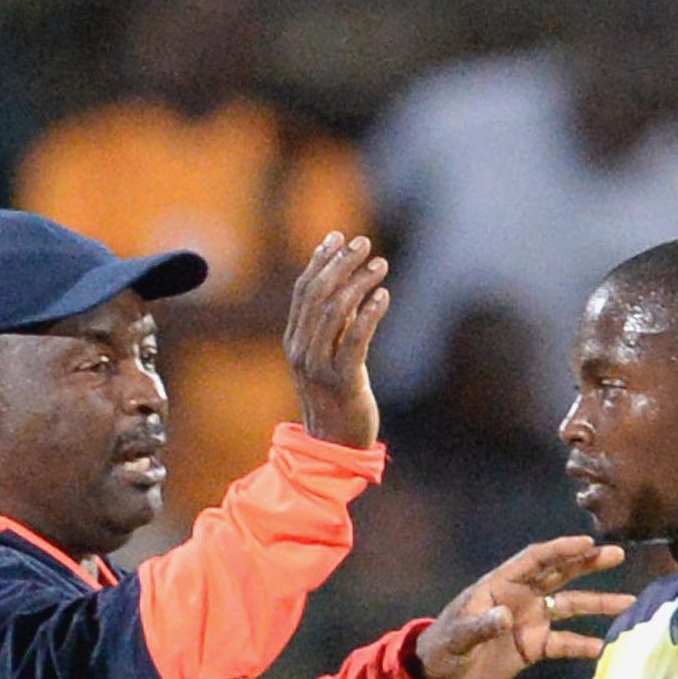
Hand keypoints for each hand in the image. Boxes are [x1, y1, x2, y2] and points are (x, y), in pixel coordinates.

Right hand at [280, 234, 388, 449]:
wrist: (335, 442)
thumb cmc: (338, 395)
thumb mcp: (332, 352)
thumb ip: (338, 321)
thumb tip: (350, 282)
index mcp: (294, 341)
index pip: (303, 291)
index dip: (320, 260)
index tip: (339, 237)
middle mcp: (301, 351)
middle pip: (316, 296)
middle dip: (340, 264)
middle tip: (364, 244)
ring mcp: (318, 367)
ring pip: (334, 313)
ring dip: (358, 283)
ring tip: (381, 265)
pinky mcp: (342, 381)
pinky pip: (354, 341)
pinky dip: (369, 314)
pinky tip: (383, 296)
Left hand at [413, 537, 634, 678]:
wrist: (440, 677)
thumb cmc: (443, 648)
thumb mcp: (457, 638)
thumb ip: (480, 626)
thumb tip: (505, 616)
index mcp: (500, 585)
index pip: (534, 560)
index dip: (560, 550)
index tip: (588, 542)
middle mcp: (521, 597)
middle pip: (559, 574)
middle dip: (587, 564)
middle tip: (617, 555)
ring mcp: (531, 620)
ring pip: (569, 605)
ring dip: (597, 602)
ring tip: (628, 602)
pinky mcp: (535, 645)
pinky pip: (564, 642)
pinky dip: (582, 644)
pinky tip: (602, 647)